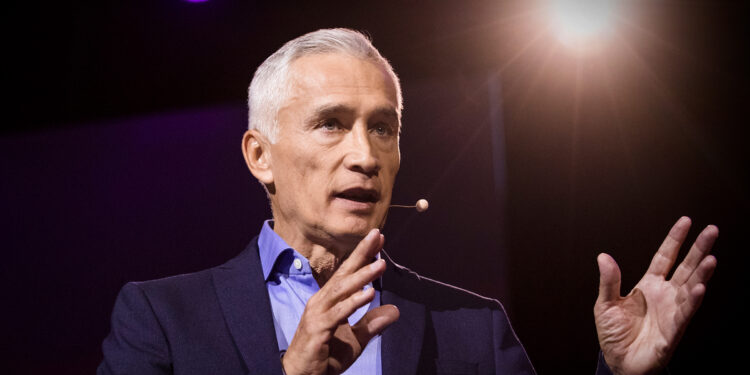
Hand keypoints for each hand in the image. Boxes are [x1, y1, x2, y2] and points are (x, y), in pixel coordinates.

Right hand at [281, 229, 399, 374]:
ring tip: (380, 264)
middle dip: (362, 254)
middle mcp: (321, 302)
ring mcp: (317, 314)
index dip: (363, 255)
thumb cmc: (325, 357)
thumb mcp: (355, 339)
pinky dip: (353, 302)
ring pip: (342, 290)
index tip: (379, 239)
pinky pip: (338, 313)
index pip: (348, 273)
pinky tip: (368, 294)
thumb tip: (394, 310)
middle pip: (344, 273)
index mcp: (328, 301)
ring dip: (362, 276)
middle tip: (378, 235)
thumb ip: (372, 324)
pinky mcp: (318, 329)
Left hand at [594, 217, 717, 374]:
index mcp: (648, 285)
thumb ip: (609, 281)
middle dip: (698, 249)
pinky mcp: (673, 330)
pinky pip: (685, 313)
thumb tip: (603, 256)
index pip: (665, 257)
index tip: (686, 222)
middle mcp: (664, 295)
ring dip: (701, 273)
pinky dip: (692, 300)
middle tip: (712, 230)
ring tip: (711, 258)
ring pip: (690, 287)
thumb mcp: (605, 304)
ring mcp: (671, 311)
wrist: (619, 362)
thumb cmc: (614, 334)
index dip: (675, 240)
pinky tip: (699, 287)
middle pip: (685, 267)